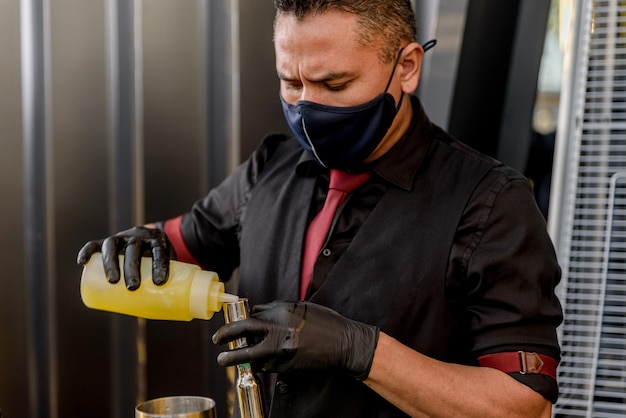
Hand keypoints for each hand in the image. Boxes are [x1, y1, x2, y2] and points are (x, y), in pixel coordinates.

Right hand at [76, 226, 171, 289]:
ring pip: (113, 245)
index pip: (159, 250)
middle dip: (132, 268)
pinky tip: (82, 262)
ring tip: (113, 281)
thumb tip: (157, 314)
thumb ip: (164, 286)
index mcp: (158, 240)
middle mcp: (139, 235)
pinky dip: (87, 251)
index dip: (160, 265)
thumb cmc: (160, 261)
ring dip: (111, 262)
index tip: (159, 282)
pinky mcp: (106, 242)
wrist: (151, 241)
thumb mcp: (168, 267)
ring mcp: (121, 237)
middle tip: (133, 287)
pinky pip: (94, 244)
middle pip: (134, 249)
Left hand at [212, 301, 378, 379]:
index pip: (253, 314)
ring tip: (229, 359)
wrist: (345, 344)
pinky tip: (259, 364)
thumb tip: (257, 312)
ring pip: (251, 354)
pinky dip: (260, 365)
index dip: (241, 320)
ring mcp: (281, 349)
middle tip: (216, 341)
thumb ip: (279, 309)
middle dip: (225, 335)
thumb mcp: (302, 308)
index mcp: (283, 311)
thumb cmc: (327, 323)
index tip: (234, 325)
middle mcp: (279, 329)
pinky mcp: (286, 366)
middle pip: (243, 330)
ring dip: (241, 357)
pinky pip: (266, 366)